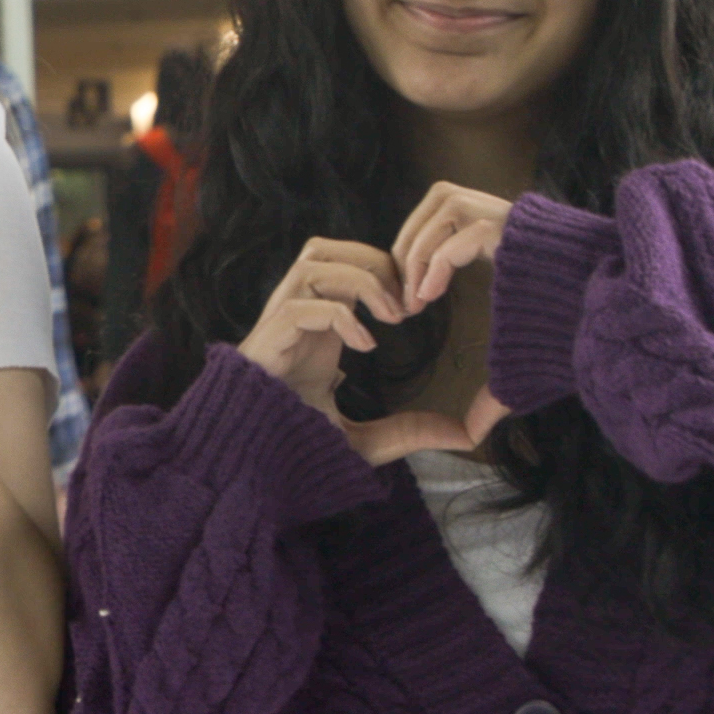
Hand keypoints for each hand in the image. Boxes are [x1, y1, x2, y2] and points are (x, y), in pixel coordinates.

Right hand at [235, 240, 505, 463]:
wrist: (250, 465)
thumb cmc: (299, 444)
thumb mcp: (366, 436)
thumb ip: (411, 431)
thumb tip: (464, 436)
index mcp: (315, 323)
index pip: (343, 263)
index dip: (382, 269)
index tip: (414, 307)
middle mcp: (295, 314)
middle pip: (326, 248)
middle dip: (373, 261)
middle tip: (406, 301)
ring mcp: (278, 324)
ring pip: (313, 262)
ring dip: (360, 280)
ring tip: (390, 316)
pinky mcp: (267, 341)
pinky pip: (301, 305)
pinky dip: (339, 316)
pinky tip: (365, 345)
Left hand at [392, 182, 514, 310]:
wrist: (570, 270)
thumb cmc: (521, 267)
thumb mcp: (475, 253)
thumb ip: (446, 251)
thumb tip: (409, 280)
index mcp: (460, 201)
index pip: (415, 226)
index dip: (403, 260)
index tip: (404, 294)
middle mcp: (468, 198)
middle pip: (417, 229)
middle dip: (406, 268)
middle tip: (405, 304)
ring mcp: (484, 209)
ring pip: (430, 235)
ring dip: (417, 271)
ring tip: (415, 303)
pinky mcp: (496, 228)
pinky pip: (451, 248)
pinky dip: (435, 272)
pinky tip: (430, 295)